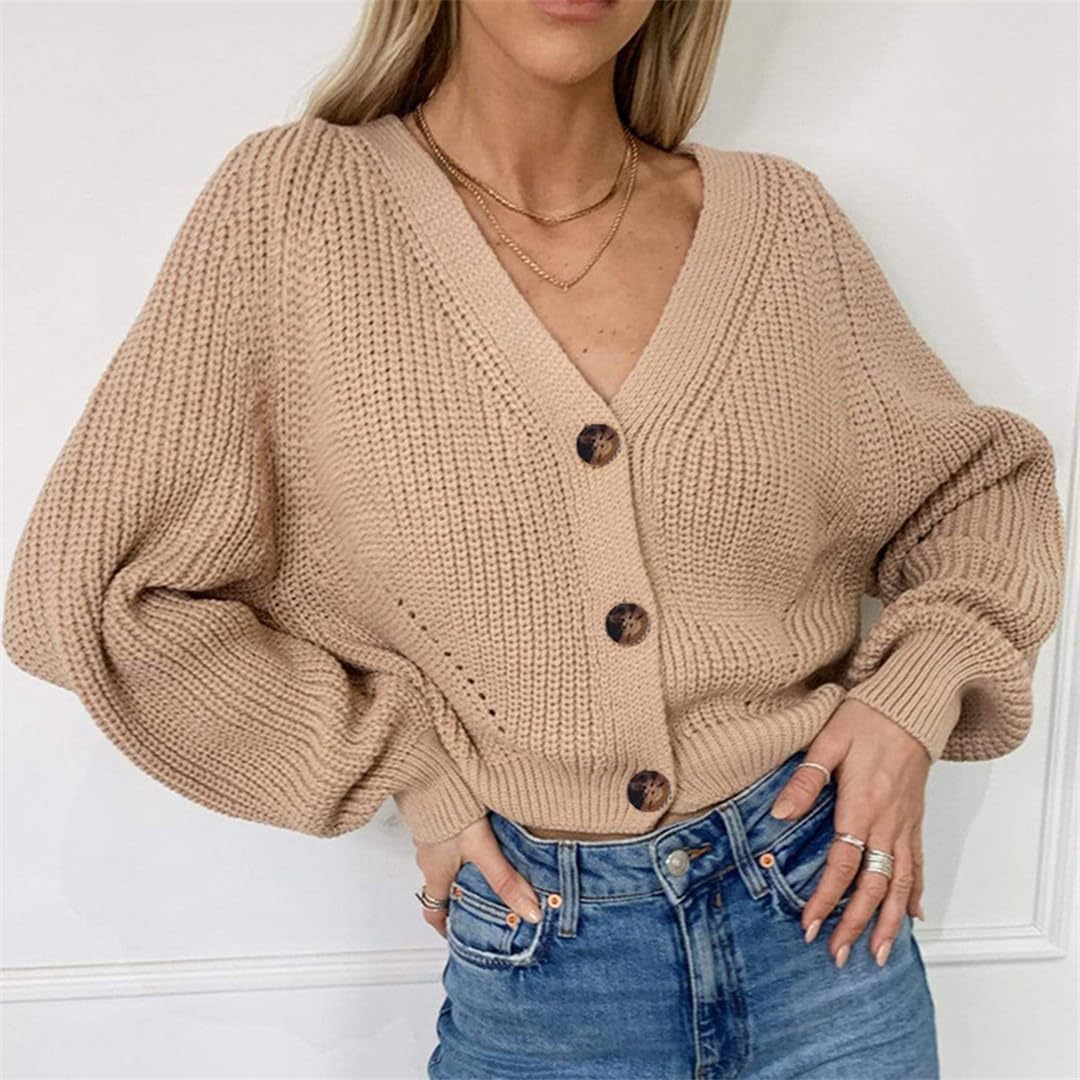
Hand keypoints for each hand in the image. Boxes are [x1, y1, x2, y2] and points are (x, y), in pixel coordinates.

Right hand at [411, 815, 543, 938]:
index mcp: (435, 872)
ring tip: (490, 867)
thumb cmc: (449, 809)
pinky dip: (462, 844)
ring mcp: (429, 835)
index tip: (458, 934)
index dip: (445, 926)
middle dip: (460, 896)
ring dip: (463, 868)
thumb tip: (530, 912)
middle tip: (483, 900)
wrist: (431, 769)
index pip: (433, 911)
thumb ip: (505, 880)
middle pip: (441, 887)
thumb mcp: (482, 849)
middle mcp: (428, 856)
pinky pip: (447, 838)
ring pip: (445, 861)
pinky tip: (483, 835)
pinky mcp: (435, 815)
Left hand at [768, 696, 929, 968]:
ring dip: (889, 921)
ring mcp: (906, 824)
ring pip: (901, 883)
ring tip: (878, 953)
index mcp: (862, 805)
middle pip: (874, 885)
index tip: (808, 925)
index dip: (825, 898)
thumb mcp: (827, 741)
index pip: (842, 864)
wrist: (912, 705)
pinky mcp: (915, 819)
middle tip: (838, 954)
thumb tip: (779, 815)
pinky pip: (918, 864)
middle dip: (856, 923)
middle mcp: (888, 823)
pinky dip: (916, 893)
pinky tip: (912, 916)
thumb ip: (804, 781)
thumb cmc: (866, 718)